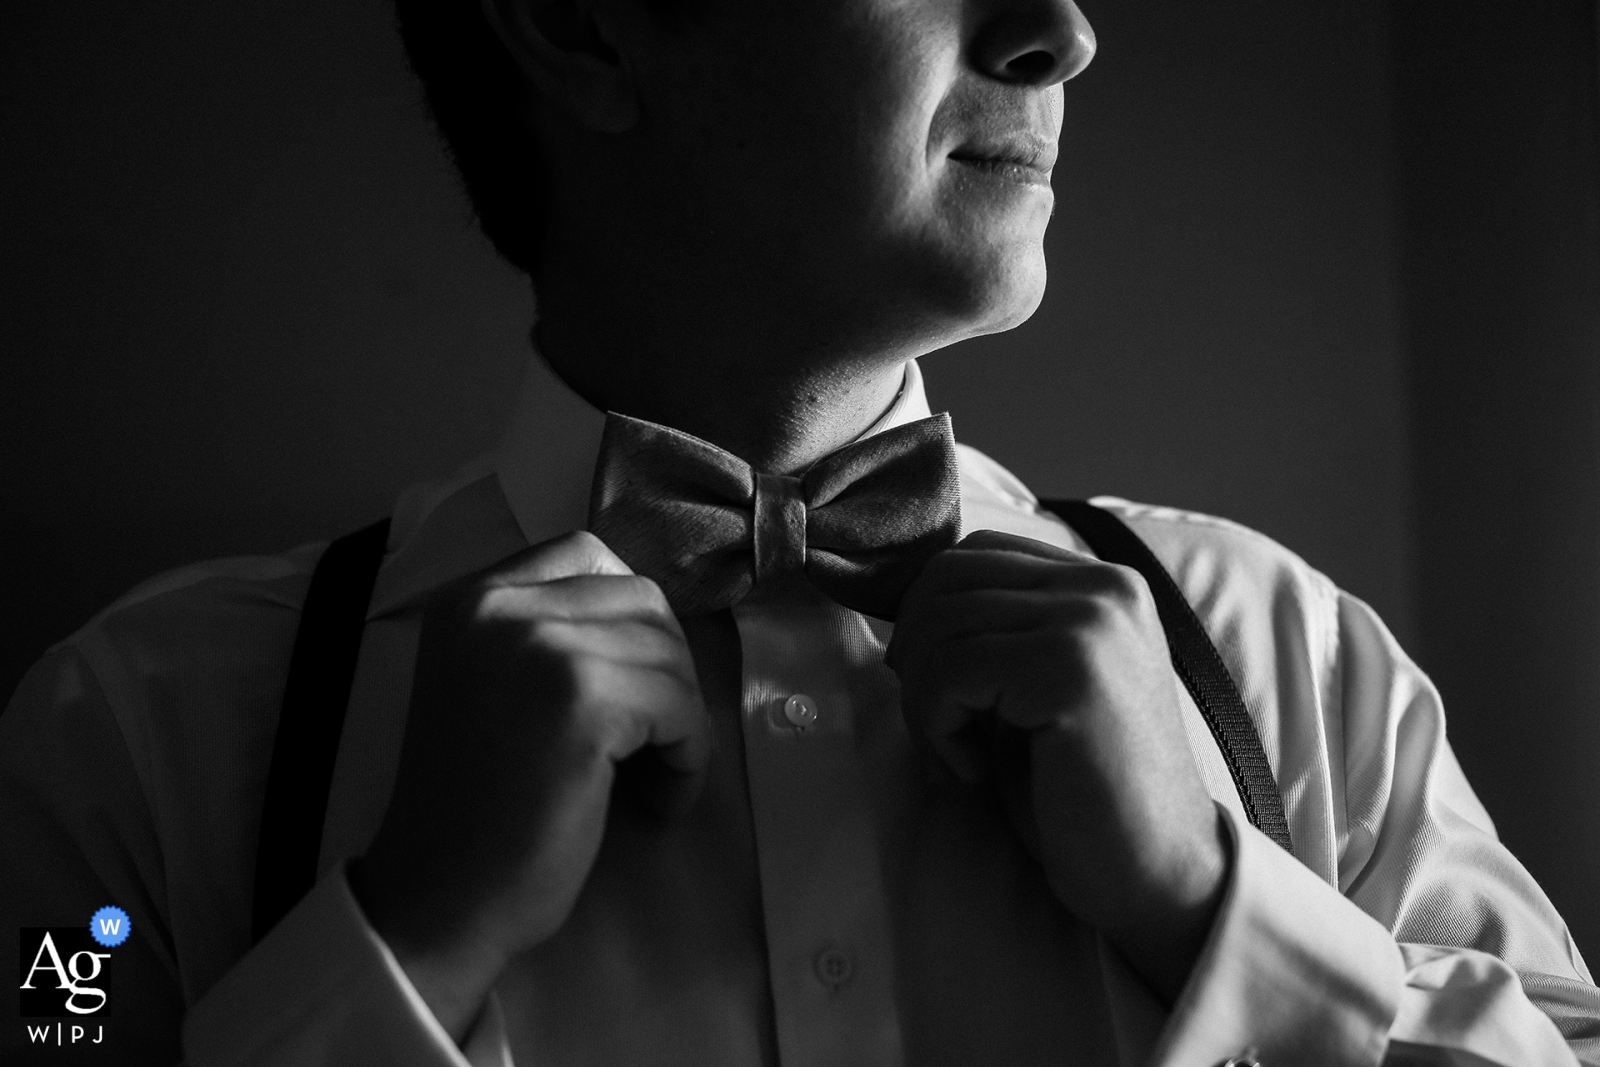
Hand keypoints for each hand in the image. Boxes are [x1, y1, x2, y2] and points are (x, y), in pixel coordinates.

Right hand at [348, 532, 709, 1038]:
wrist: (438, 899)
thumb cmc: (473, 810)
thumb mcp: (493, 686)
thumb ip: (548, 636)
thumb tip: (654, 621)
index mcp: (469, 598)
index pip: (587, 554)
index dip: (630, 619)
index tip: (630, 686)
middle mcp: (498, 605)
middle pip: (642, 600)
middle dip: (665, 672)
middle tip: (651, 744)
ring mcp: (540, 646)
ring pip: (669, 653)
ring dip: (681, 720)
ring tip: (651, 781)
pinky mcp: (583, 698)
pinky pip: (681, 705)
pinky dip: (688, 756)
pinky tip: (660, 800)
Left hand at [886, 530, 1229, 1004]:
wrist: (1153, 871)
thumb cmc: (1079, 790)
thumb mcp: (1031, 688)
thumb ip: (993, 631)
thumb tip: (902, 608)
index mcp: (1100, 582)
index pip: (970, 554)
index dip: (927, 617)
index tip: (941, 691)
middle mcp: (1104, 586)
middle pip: (945, 579)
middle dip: (916, 655)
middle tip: (941, 728)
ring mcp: (1091, 622)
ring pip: (939, 625)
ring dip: (925, 701)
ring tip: (966, 756)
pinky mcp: (1070, 669)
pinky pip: (950, 671)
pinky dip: (938, 729)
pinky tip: (978, 771)